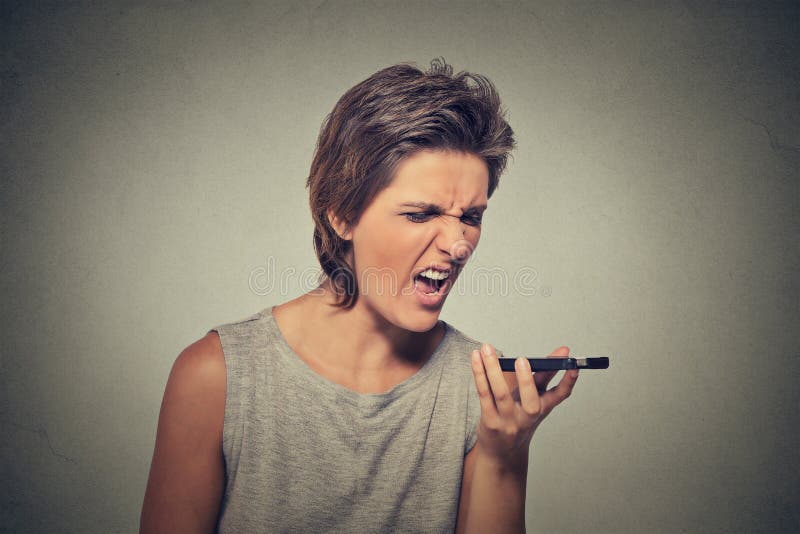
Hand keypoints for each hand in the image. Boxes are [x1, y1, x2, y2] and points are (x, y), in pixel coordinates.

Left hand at [470, 343, 578, 466]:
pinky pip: (484, 394)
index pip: (560, 395)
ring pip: (500, 393)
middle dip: (526, 381)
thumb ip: (544, 376)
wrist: (501, 453)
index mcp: (541, 409)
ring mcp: (507, 421)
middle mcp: (527, 418)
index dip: (568, 382)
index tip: (574, 366)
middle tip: (522, 360)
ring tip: (487, 349)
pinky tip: (476, 358)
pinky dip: (479, 374)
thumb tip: (561, 352)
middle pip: (530, 402)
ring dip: (492, 368)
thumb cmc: (518, 419)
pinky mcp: (489, 421)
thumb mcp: (535, 401)